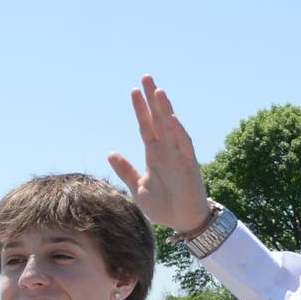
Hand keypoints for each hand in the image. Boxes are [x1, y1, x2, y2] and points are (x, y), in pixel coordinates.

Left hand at [108, 75, 209, 232]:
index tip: (133, 91)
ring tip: (158, 91)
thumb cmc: (163, 206)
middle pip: (158, 118)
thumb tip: (110, 152)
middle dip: (152, 99)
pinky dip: (178, 131)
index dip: (140, 109)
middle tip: (146, 77)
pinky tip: (170, 118)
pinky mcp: (189, 164)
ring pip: (171, 126)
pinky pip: (184, 144)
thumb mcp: (138, 188)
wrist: (182, 222)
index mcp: (154, 154)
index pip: (146, 126)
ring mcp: (178, 155)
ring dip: (165, 109)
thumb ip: (126, 171)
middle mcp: (166, 150)